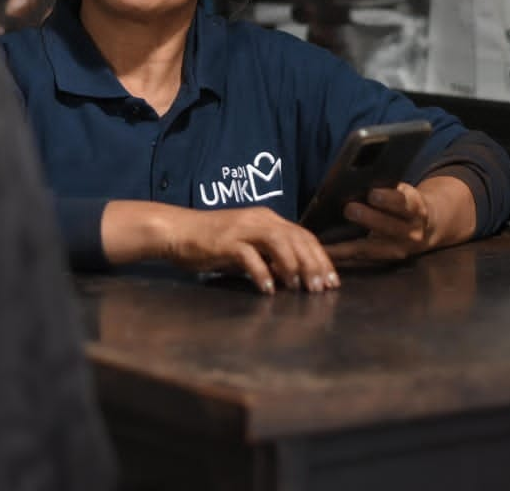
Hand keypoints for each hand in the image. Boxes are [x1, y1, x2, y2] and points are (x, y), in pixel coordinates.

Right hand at [163, 205, 339, 295]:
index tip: (332, 280)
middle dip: (313, 264)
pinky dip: (262, 272)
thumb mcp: (247, 246)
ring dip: (292, 266)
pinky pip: (249, 255)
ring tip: (299, 288)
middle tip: (322, 288)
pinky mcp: (225, 241)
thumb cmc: (211, 242)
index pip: (303, 234)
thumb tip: (292, 277)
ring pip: (278, 242)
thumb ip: (268, 257)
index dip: (320, 257)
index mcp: (267, 219)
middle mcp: (259, 219)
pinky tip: (268, 289)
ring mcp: (242, 228)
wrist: (177, 231)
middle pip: (296, 237)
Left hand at [325, 176, 475, 266]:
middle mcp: (410, 232)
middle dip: (369, 218)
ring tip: (324, 239)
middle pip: (388, 227)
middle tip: (349, 209)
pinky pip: (360, 260)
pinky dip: (341, 255)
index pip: (404, 203)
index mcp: (415, 208)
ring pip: (370, 249)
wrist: (425, 227)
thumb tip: (355, 178)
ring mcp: (398, 250)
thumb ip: (386, 187)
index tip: (373, 193)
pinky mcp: (384, 262)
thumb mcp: (402, 191)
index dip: (389, 199)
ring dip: (346, 245)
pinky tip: (323, 250)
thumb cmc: (403, 202)